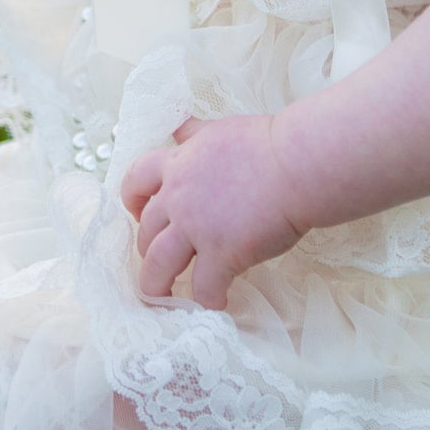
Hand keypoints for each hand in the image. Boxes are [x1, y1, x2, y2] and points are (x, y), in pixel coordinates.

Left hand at [121, 115, 304, 308]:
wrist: (298, 165)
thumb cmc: (269, 144)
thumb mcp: (221, 129)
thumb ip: (196, 133)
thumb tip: (180, 126)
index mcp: (178, 164)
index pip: (136, 180)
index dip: (131, 199)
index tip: (136, 211)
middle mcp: (179, 198)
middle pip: (144, 230)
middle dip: (145, 248)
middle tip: (157, 258)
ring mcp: (197, 228)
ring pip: (158, 264)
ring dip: (156, 284)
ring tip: (162, 296)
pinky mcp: (222, 254)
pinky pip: (204, 287)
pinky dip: (207, 300)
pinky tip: (217, 303)